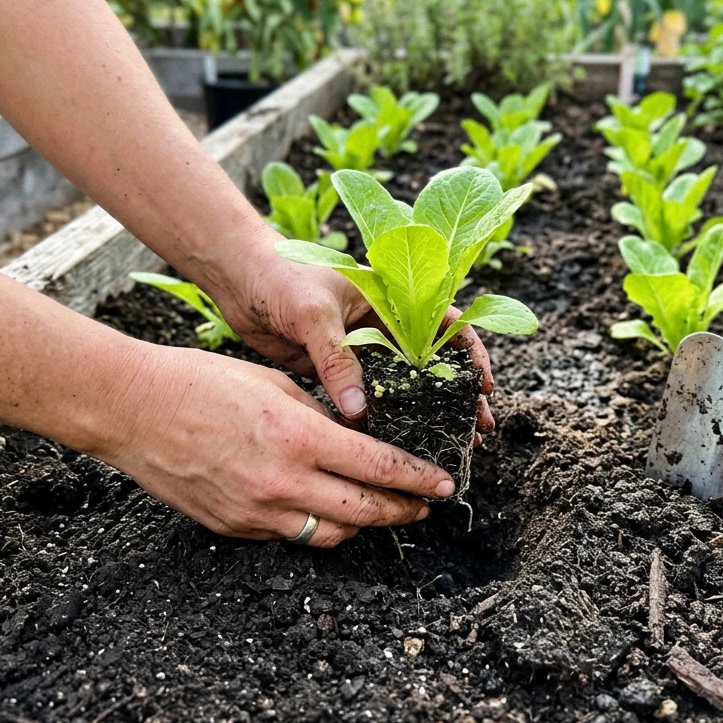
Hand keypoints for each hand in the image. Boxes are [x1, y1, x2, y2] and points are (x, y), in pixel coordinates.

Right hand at [100, 343, 457, 546]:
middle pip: (364, 512)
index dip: (419, 480)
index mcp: (299, 437)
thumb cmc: (201, 382)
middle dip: (403, 511)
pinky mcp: (233, 528)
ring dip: (361, 524)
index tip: (443, 484)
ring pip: (331, 535)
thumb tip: (356, 435)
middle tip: (423, 507)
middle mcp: (282, 483)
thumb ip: (320, 416)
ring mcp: (256, 512)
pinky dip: (312, 524)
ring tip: (376, 509)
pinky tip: (319, 507)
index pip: (379, 468)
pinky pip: (289, 535)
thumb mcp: (275, 385)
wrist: (133, 409)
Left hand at [201, 227, 495, 434]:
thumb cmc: (281, 278)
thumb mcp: (314, 314)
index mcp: (392, 296)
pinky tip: (400, 444)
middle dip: (459, 394)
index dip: (470, 354)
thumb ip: (337, 359)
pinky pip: (369, 399)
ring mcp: (363, 350)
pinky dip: (386, 420)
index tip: (483, 386)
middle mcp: (384, 325)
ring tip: (451, 442)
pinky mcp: (339, 371)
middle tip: (477, 428)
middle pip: (433, 363)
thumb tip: (359, 410)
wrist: (239, 280)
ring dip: (428, 412)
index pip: (446, 322)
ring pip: (405, 386)